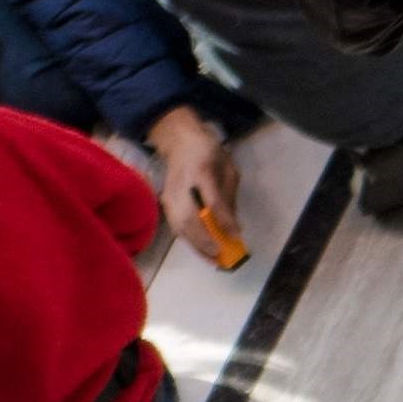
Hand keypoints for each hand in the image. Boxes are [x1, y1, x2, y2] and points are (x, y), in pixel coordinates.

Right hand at [148, 108, 242, 263]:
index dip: (224, 221)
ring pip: (180, 226)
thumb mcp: (228, 168)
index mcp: (201, 170)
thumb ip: (230, 196)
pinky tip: (202, 250)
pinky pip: (176, 226)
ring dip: (197, 246)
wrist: (178, 140)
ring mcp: (169, 194)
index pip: (212, 201)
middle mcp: (181, 184)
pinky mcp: (165, 203)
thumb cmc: (208, 153)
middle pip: (190, 218)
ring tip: (213, 260)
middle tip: (222, 257)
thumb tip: (234, 227)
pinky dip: (190, 241)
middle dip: (206, 241)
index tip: (237, 236)